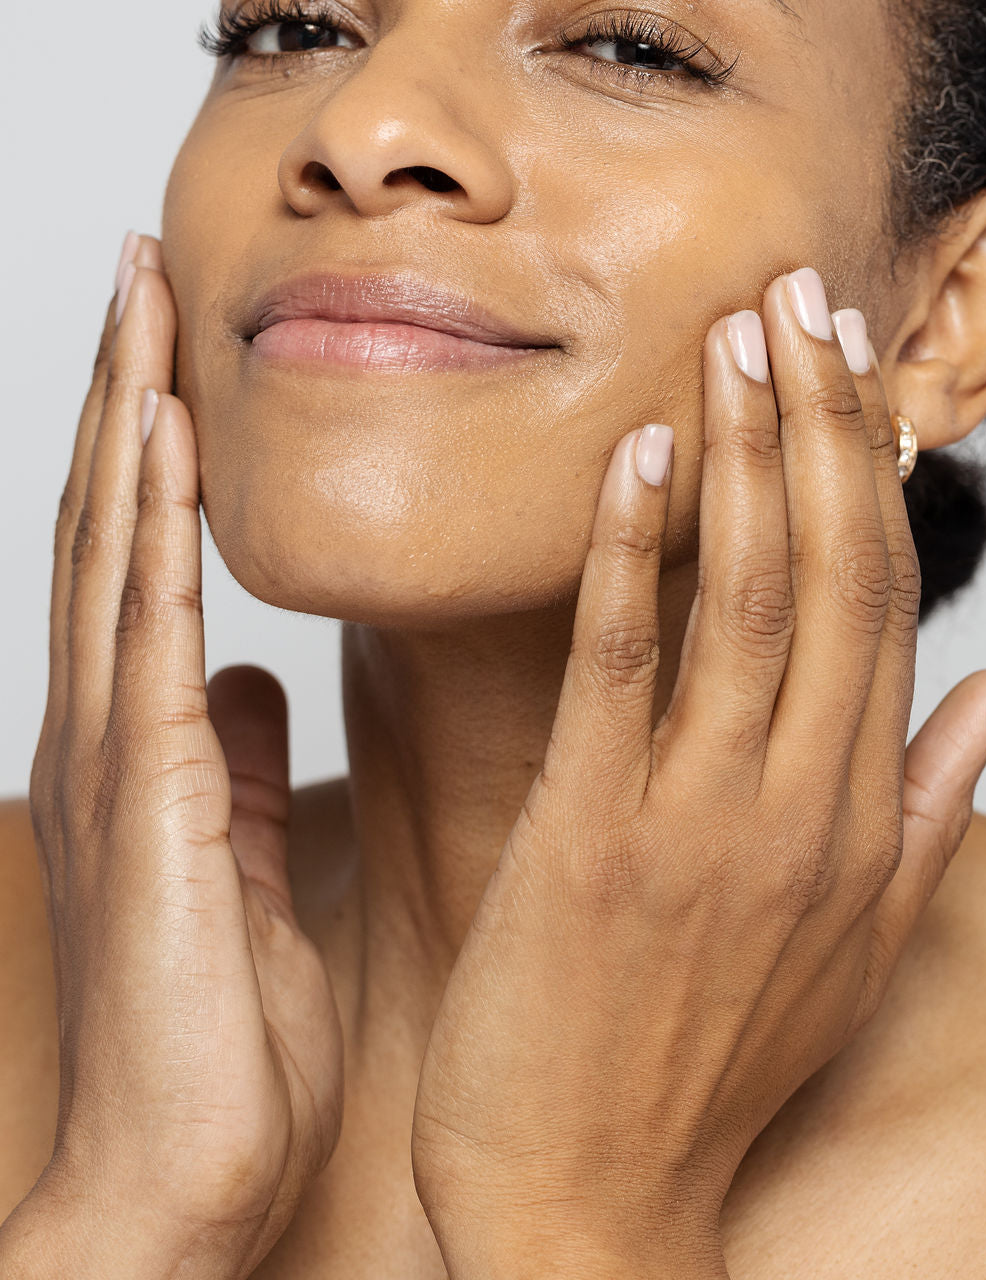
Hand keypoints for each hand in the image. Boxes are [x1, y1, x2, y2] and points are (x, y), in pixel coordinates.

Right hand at [21, 236, 343, 1275]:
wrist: (179, 1182)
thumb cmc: (218, 1041)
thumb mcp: (244, 871)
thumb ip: (236, 772)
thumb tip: (252, 690)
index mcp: (150, 749)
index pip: (146, 564)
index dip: (155, 453)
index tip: (180, 352)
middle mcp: (116, 733)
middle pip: (113, 529)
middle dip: (127, 394)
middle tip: (146, 275)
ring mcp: (120, 760)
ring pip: (112, 551)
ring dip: (125, 419)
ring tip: (142, 302)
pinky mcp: (149, 799)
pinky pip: (148, 630)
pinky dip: (146, 524)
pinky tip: (160, 432)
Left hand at [410, 270, 985, 1278]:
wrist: (591, 1196)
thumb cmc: (704, 1061)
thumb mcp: (848, 945)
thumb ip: (923, 809)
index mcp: (855, 819)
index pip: (881, 606)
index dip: (870, 475)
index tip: (851, 369)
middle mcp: (796, 802)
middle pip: (825, 573)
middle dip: (816, 425)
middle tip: (796, 299)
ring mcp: (698, 818)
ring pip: (741, 598)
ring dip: (743, 454)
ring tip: (738, 336)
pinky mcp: (593, 834)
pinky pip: (621, 666)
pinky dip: (634, 554)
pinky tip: (642, 458)